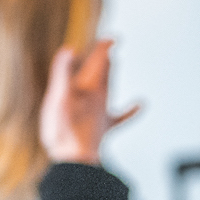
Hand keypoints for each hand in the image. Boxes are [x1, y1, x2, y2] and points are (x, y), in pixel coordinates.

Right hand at [39, 41, 141, 164]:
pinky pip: (120, 117)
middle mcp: (99, 99)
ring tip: (115, 63)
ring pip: (109, 90)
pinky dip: (131, 110)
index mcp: (89, 89)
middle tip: (110, 47)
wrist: (76, 162)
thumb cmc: (66, 132)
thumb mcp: (58, 100)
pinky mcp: (104, 130)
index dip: (103, 48)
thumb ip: (63, 74)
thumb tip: (70, 49)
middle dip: (106, 59)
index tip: (111, 37)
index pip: (98, 63)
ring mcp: (102, 115)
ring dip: (111, 76)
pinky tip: (141, 104)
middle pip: (104, 74)